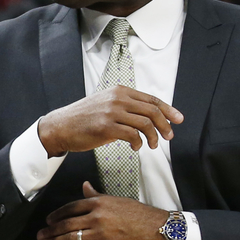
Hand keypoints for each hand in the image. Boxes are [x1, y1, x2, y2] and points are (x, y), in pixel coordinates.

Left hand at [36, 182, 167, 239]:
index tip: (48, 221)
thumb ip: (97, 195)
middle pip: (67, 224)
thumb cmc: (140, 214)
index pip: (71, 207)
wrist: (159, 229)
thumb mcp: (117, 200)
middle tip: (39, 236)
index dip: (56, 215)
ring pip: (71, 238)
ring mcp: (102, 233)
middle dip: (50, 231)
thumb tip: (84, 186)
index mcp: (99, 203)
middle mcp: (97, 217)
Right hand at [37, 86, 182, 156]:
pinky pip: (133, 136)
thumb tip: (146, 117)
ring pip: (145, 124)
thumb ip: (125, 106)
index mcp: (120, 91)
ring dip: (154, 137)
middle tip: (169, 136)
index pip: (151, 99)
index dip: (168, 109)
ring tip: (153, 145)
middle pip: (152, 111)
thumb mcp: (105, 104)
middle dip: (165, 125)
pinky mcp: (106, 127)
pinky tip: (136, 148)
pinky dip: (139, 144)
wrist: (61, 126)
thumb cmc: (83, 118)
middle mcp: (117, 99)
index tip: (178, 119)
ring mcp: (112, 112)